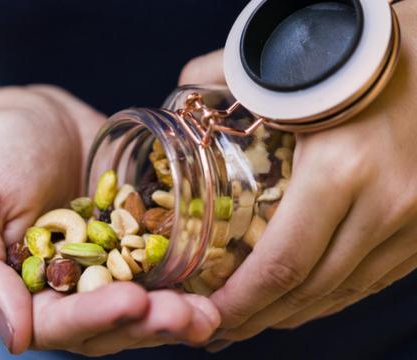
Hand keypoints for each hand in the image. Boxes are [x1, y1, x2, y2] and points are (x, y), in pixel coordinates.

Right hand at [0, 85, 219, 355]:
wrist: (35, 119)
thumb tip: (13, 337)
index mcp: (26, 295)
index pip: (59, 325)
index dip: (95, 318)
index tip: (132, 302)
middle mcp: (71, 293)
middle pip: (110, 326)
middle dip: (148, 324)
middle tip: (188, 316)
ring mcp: (109, 270)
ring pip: (144, 306)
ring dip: (177, 314)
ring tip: (210, 312)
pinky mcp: (138, 243)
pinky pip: (165, 267)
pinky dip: (191, 279)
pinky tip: (220, 282)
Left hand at [180, 2, 416, 348]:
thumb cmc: (360, 54)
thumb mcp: (290, 70)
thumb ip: (224, 77)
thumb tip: (179, 98)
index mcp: (340, 170)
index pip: (281, 264)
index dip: (241, 303)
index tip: (208, 316)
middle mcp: (386, 205)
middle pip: (311, 290)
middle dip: (259, 318)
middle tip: (219, 329)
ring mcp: (415, 221)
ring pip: (345, 292)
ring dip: (295, 313)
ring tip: (253, 321)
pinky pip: (376, 278)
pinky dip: (334, 295)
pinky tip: (305, 299)